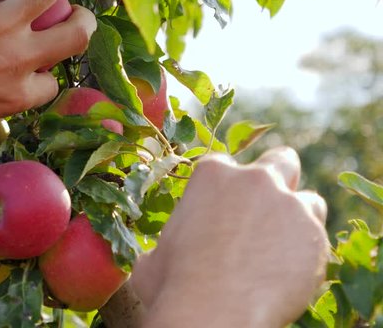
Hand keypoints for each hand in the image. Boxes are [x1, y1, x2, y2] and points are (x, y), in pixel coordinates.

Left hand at [0, 0, 95, 125]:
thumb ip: (4, 91)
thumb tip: (18, 71)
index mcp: (19, 96)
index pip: (54, 82)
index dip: (46, 71)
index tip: (34, 65)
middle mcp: (19, 60)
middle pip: (76, 34)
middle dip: (84, 21)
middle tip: (74, 14)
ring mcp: (0, 24)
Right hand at [131, 147, 328, 326]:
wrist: (211, 312)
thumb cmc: (174, 284)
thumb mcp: (156, 255)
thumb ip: (167, 242)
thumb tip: (158, 256)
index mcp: (212, 174)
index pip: (226, 165)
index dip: (226, 189)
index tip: (225, 208)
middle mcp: (254, 180)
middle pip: (281, 162)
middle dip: (278, 180)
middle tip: (267, 212)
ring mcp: (289, 205)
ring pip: (308, 201)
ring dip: (297, 219)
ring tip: (281, 250)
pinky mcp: (314, 236)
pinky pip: (318, 240)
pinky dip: (307, 254)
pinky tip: (286, 275)